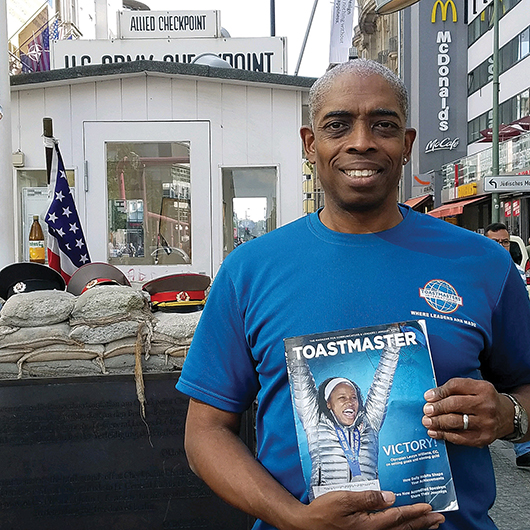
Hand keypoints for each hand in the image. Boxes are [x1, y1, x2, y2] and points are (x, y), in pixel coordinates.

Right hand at [289, 490, 443, 529]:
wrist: (306, 526)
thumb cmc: (323, 511)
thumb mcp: (343, 500)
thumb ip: (368, 498)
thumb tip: (391, 496)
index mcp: (370, 525)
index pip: (397, 517)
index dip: (415, 512)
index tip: (429, 507)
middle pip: (403, 529)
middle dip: (422, 523)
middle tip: (439, 518)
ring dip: (416, 529)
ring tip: (431, 525)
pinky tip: (405, 529)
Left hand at [422, 377, 513, 446]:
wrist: (507, 416)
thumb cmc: (484, 400)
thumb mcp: (474, 387)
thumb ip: (454, 389)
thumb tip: (431, 397)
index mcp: (482, 388)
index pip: (456, 386)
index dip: (439, 392)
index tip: (428, 396)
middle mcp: (486, 405)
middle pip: (455, 405)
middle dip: (437, 408)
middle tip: (426, 410)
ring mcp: (486, 423)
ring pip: (455, 422)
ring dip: (437, 422)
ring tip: (427, 421)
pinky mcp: (483, 438)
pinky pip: (460, 437)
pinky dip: (444, 435)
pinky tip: (435, 432)